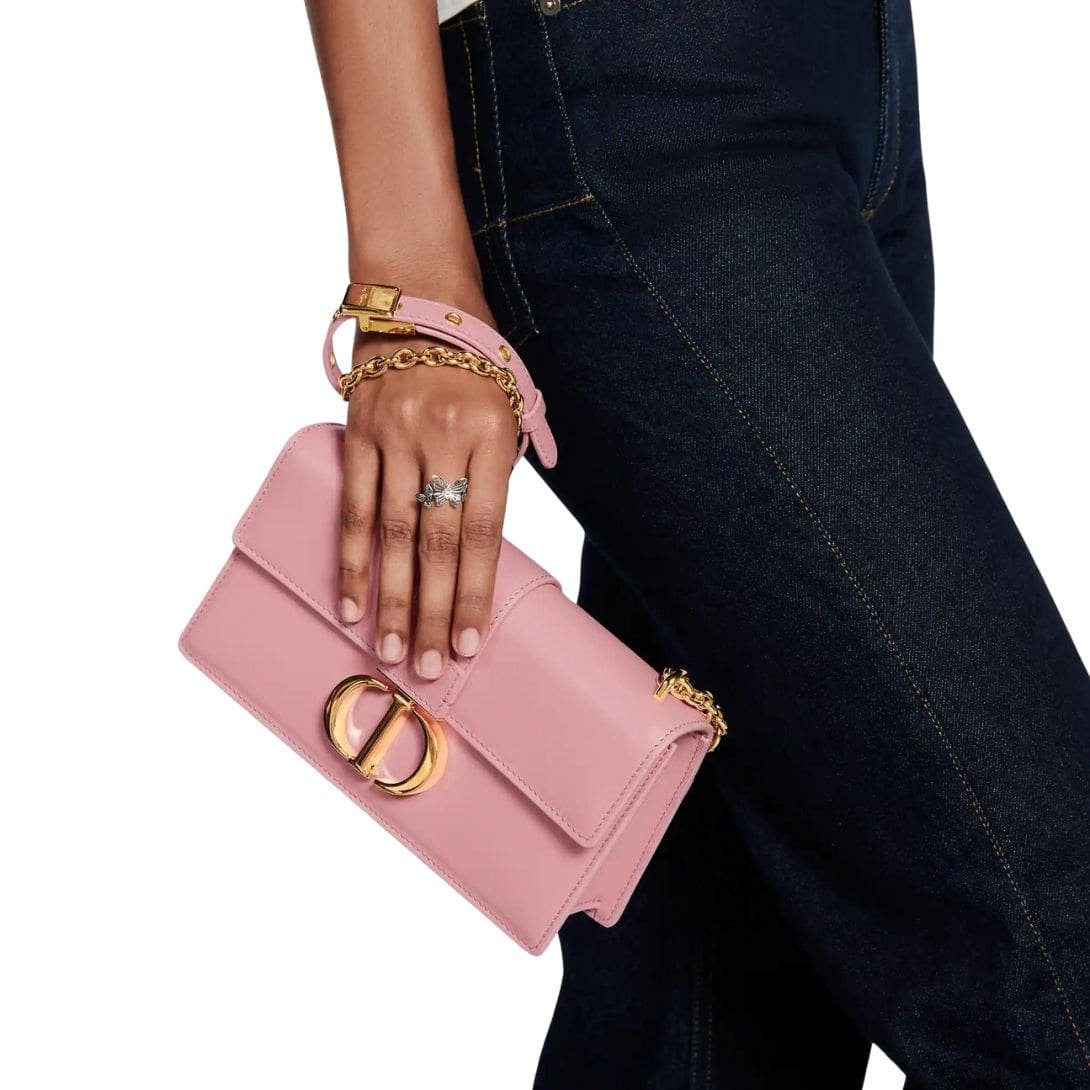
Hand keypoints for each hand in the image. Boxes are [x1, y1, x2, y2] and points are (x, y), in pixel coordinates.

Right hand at [337, 288, 517, 680]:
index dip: (477, 592)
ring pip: (392, 533)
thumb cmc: (476, 364)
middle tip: (434, 668)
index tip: (473, 643)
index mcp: (489, 435)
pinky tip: (351, 602)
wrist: (419, 297)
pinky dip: (349, 558)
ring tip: (395, 651)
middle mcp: (441, 438)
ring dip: (393, 599)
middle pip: (438, 543)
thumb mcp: (509, 409)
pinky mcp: (356, 434)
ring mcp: (394, 436)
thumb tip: (483, 549)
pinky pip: (352, 506)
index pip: (484, 532)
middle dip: (436, 612)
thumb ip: (500, 474)